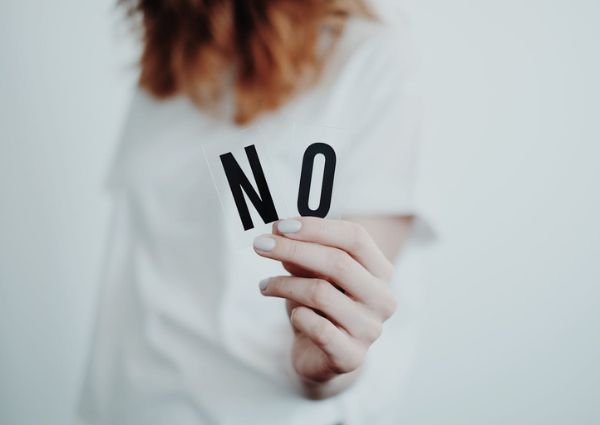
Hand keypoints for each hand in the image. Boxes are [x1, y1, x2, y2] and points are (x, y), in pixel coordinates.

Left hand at [253, 216, 397, 391]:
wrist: (322, 355)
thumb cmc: (320, 306)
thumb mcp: (312, 274)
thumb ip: (302, 254)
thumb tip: (278, 231)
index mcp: (380, 271)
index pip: (355, 237)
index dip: (317, 227)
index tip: (281, 225)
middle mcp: (382, 298)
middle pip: (338, 262)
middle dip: (293, 250)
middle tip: (260, 245)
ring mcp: (370, 329)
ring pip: (321, 293)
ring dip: (285, 285)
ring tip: (265, 285)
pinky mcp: (352, 356)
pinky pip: (318, 329)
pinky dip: (298, 316)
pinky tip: (292, 315)